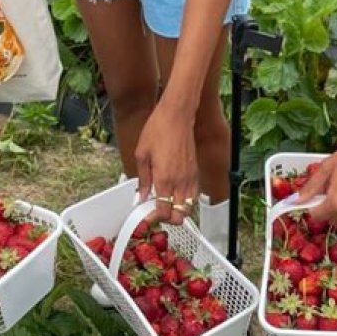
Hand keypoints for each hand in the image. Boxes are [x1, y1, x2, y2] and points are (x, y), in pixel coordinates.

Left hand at [135, 101, 197, 225]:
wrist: (177, 116)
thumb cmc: (158, 130)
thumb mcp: (142, 155)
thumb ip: (142, 179)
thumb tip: (140, 196)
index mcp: (164, 179)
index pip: (163, 211)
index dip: (154, 219)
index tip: (146, 217)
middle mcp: (180, 182)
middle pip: (179, 216)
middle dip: (168, 219)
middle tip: (157, 213)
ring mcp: (190, 178)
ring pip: (189, 209)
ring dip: (178, 212)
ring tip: (166, 205)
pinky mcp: (195, 173)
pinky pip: (194, 196)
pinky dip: (186, 202)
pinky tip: (175, 195)